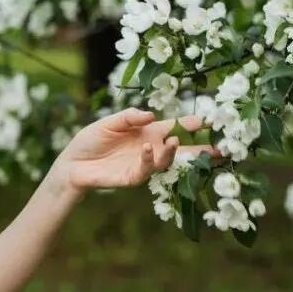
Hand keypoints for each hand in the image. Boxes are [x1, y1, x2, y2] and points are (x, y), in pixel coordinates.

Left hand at [47, 108, 214, 194]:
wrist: (72, 163)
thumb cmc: (91, 140)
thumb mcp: (109, 122)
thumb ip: (129, 117)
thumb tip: (151, 115)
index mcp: (147, 132)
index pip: (175, 127)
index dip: (191, 124)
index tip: (209, 120)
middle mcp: (150, 148)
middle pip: (181, 149)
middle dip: (201, 149)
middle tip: (220, 148)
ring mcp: (143, 164)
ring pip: (166, 161)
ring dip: (173, 152)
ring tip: (176, 142)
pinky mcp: (132, 177)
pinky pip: (146, 170)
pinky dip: (150, 159)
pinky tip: (149, 149)